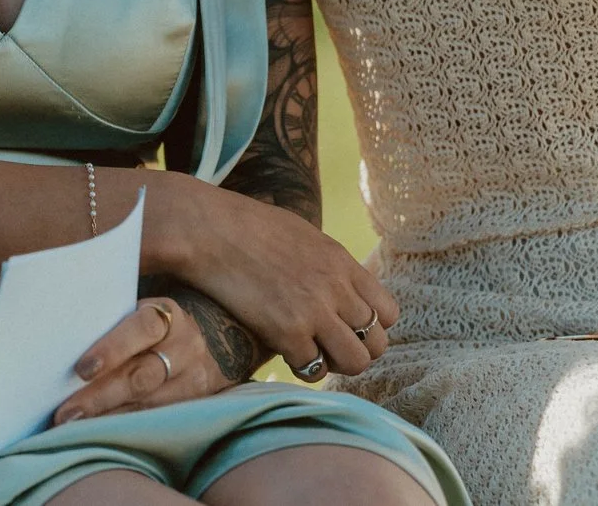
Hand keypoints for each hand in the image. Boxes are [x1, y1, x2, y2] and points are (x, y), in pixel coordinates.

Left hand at [51, 298, 225, 423]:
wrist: (198, 347)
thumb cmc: (149, 327)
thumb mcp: (139, 312)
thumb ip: (112, 316)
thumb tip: (58, 322)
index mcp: (169, 315)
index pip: (143, 328)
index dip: (113, 349)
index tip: (82, 369)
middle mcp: (187, 348)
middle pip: (143, 375)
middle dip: (101, 397)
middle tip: (67, 414)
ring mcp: (193, 381)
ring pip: (149, 405)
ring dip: (108, 419)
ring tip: (74, 429)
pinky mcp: (194, 407)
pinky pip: (156, 422)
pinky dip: (124, 430)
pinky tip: (100, 436)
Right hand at [165, 183, 396, 379]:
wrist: (208, 230)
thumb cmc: (246, 228)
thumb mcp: (303, 236)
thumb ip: (328, 264)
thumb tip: (337, 284)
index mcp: (342, 262)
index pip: (389, 312)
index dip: (372, 327)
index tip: (347, 327)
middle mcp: (336, 288)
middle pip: (378, 343)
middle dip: (356, 351)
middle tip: (329, 348)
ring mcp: (314, 311)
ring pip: (355, 362)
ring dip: (335, 365)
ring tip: (311, 354)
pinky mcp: (287, 332)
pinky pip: (313, 369)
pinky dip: (302, 368)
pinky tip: (285, 353)